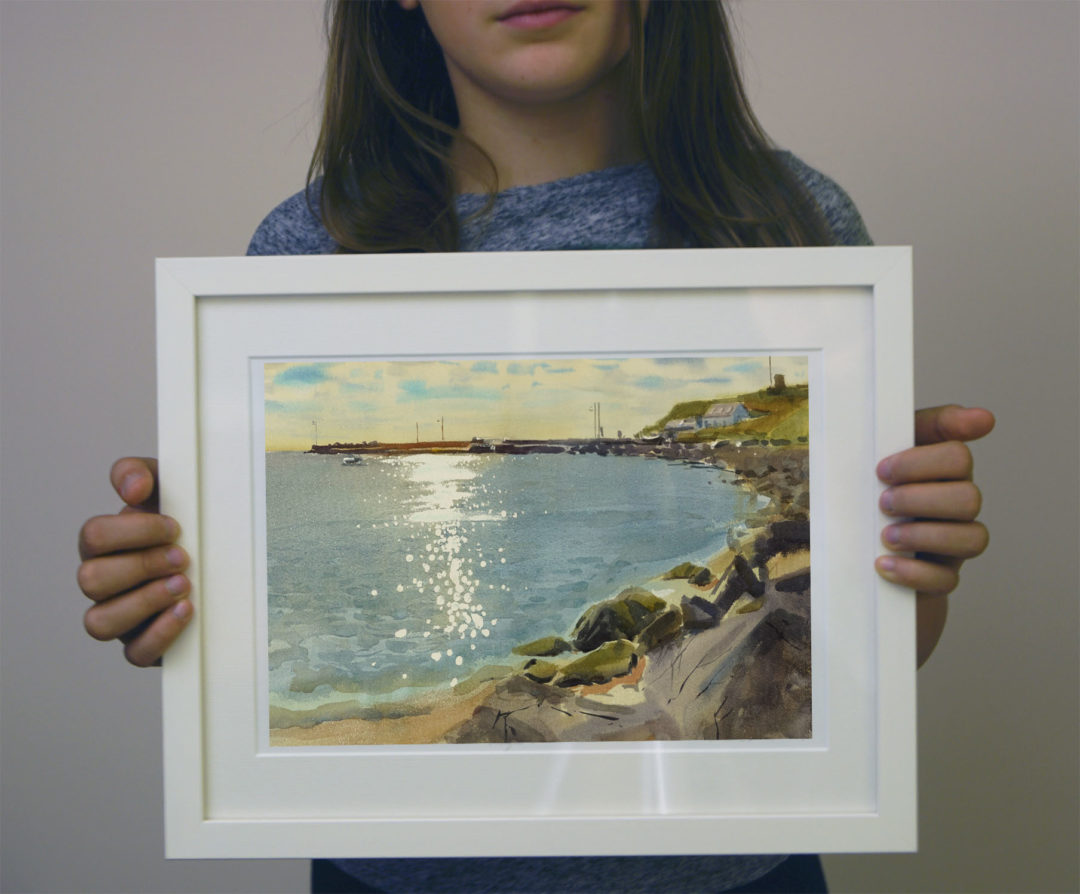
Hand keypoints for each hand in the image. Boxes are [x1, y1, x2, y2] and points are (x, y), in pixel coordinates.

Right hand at [77, 458, 192, 666]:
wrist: (220, 555)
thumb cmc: (186, 520)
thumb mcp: (167, 486)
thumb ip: (140, 473)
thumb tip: (133, 487)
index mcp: (104, 544)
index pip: (93, 536)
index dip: (134, 531)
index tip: (174, 527)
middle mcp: (103, 583)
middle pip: (90, 580)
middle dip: (141, 566)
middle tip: (183, 557)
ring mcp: (120, 617)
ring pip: (99, 623)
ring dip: (144, 602)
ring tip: (185, 586)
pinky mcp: (143, 645)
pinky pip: (134, 654)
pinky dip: (160, 634)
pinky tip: (187, 612)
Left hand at [876, 405, 994, 665]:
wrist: (848, 556)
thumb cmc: (857, 499)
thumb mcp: (860, 459)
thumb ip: (885, 430)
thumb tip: (942, 414)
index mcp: (937, 470)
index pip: (956, 452)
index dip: (923, 460)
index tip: (882, 469)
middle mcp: (953, 504)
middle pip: (969, 496)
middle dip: (921, 499)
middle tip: (882, 503)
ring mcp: (952, 543)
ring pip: (973, 538)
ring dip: (924, 535)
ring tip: (885, 536)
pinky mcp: (940, 578)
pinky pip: (947, 580)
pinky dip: (914, 573)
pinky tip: (883, 565)